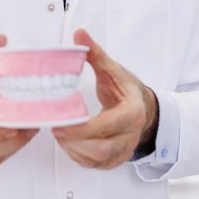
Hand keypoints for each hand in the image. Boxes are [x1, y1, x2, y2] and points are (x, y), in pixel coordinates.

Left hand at [52, 29, 158, 168]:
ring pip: (97, 160)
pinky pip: (95, 165)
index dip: (83, 128)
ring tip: (60, 134)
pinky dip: (78, 156)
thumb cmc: (125, 89)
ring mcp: (124, 150)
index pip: (108, 125)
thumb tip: (79, 34)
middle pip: (101, 148)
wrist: (143, 107)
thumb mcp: (112, 69)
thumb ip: (95, 53)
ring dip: (74, 150)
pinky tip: (68, 142)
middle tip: (55, 128)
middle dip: (75, 141)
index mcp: (133, 112)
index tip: (61, 123)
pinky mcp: (116, 160)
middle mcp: (131, 134)